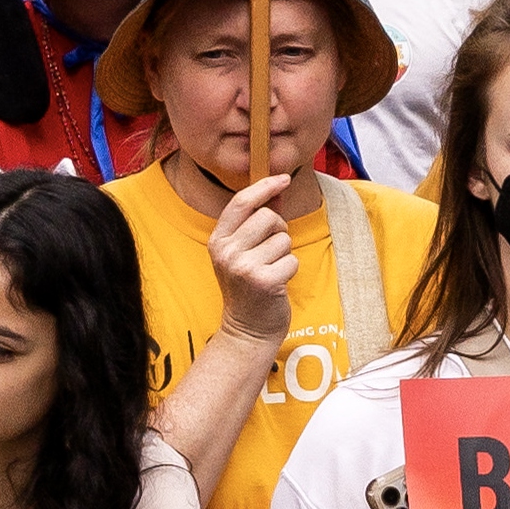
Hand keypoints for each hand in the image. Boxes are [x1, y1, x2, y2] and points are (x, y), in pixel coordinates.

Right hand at [205, 169, 302, 356]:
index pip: (241, 202)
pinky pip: (291, 259)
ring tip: (272, 269)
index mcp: (217, 241)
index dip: (264, 186)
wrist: (247, 329)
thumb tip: (277, 190)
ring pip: (283, 239)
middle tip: (272, 251)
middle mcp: (226, 252)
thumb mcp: (242, 253)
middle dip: (279, 230)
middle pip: (268, 217)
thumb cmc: (249, 287)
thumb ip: (256, 222)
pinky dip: (290, 270)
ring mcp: (243, 267)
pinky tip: (277, 283)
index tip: (284, 178)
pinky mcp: (263, 281)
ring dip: (285, 253)